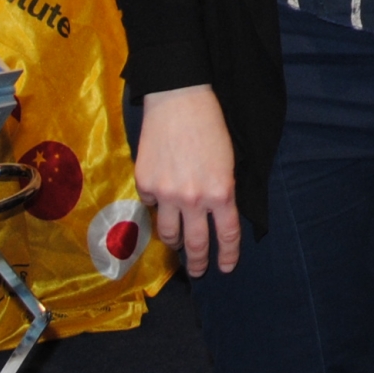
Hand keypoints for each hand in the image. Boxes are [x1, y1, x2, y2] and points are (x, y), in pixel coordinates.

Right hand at [134, 85, 240, 275]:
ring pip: (168, 233)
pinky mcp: (144, 183)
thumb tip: (215, 217)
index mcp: (221, 192)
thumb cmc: (211, 126)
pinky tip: (160, 196)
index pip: (227, 235)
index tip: (225, 267)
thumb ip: (222, 193)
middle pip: (195, 244)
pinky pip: (149, 205)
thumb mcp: (229, 162)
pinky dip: (155, 205)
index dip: (228, 255)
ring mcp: (165, 194)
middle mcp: (193, 199)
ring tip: (177, 243)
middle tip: (198, 272)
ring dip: (174, 241)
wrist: (179, 100)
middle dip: (198, 263)